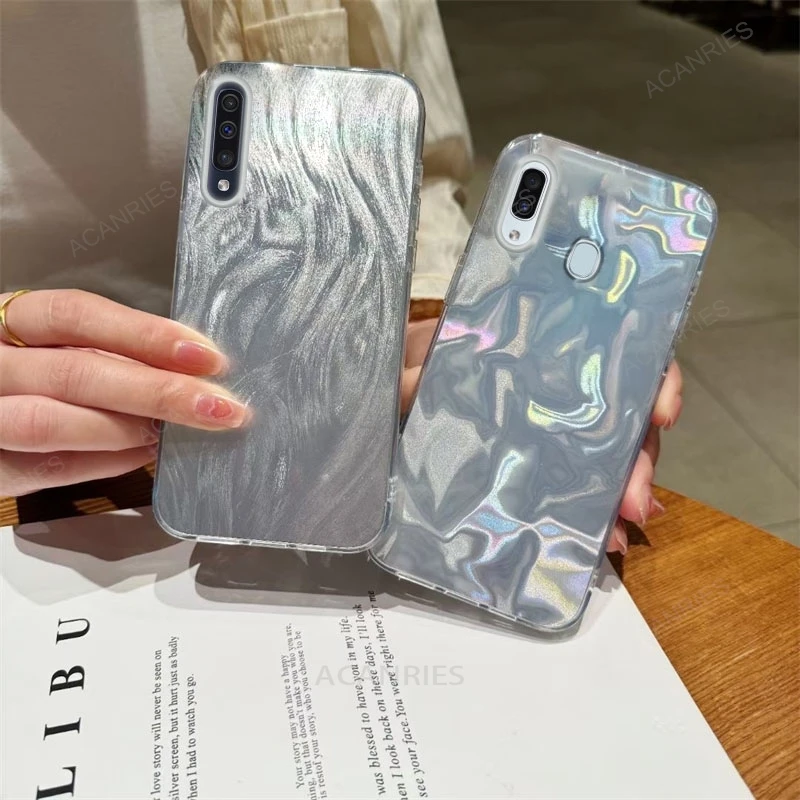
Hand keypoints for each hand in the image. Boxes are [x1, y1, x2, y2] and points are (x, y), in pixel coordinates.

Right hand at [0, 290, 248, 495]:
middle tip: (221, 407)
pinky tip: (145, 455)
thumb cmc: (20, 373)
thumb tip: (186, 372)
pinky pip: (46, 469)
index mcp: (9, 320)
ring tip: (181, 433)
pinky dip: (103, 462)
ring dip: (129, 429)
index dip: (145, 334)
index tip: (206, 355)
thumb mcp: (48, 346)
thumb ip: (104, 352)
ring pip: (53, 422)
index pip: (77, 315)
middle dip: (158, 391)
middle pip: (77, 371)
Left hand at [400, 317, 681, 553]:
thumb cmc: (406, 368)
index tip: (662, 411)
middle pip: (618, 413)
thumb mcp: (406, 363)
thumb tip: (416, 384)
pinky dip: (597, 513)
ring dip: (624, 492)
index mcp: (532, 348)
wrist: (388, 393)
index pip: (607, 349)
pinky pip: (576, 488)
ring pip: (607, 454)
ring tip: (619, 531)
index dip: (647, 376)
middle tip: (634, 500)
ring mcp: (544, 431)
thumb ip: (407, 373)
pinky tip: (604, 539)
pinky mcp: (528, 470)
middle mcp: (551, 387)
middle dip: (637, 457)